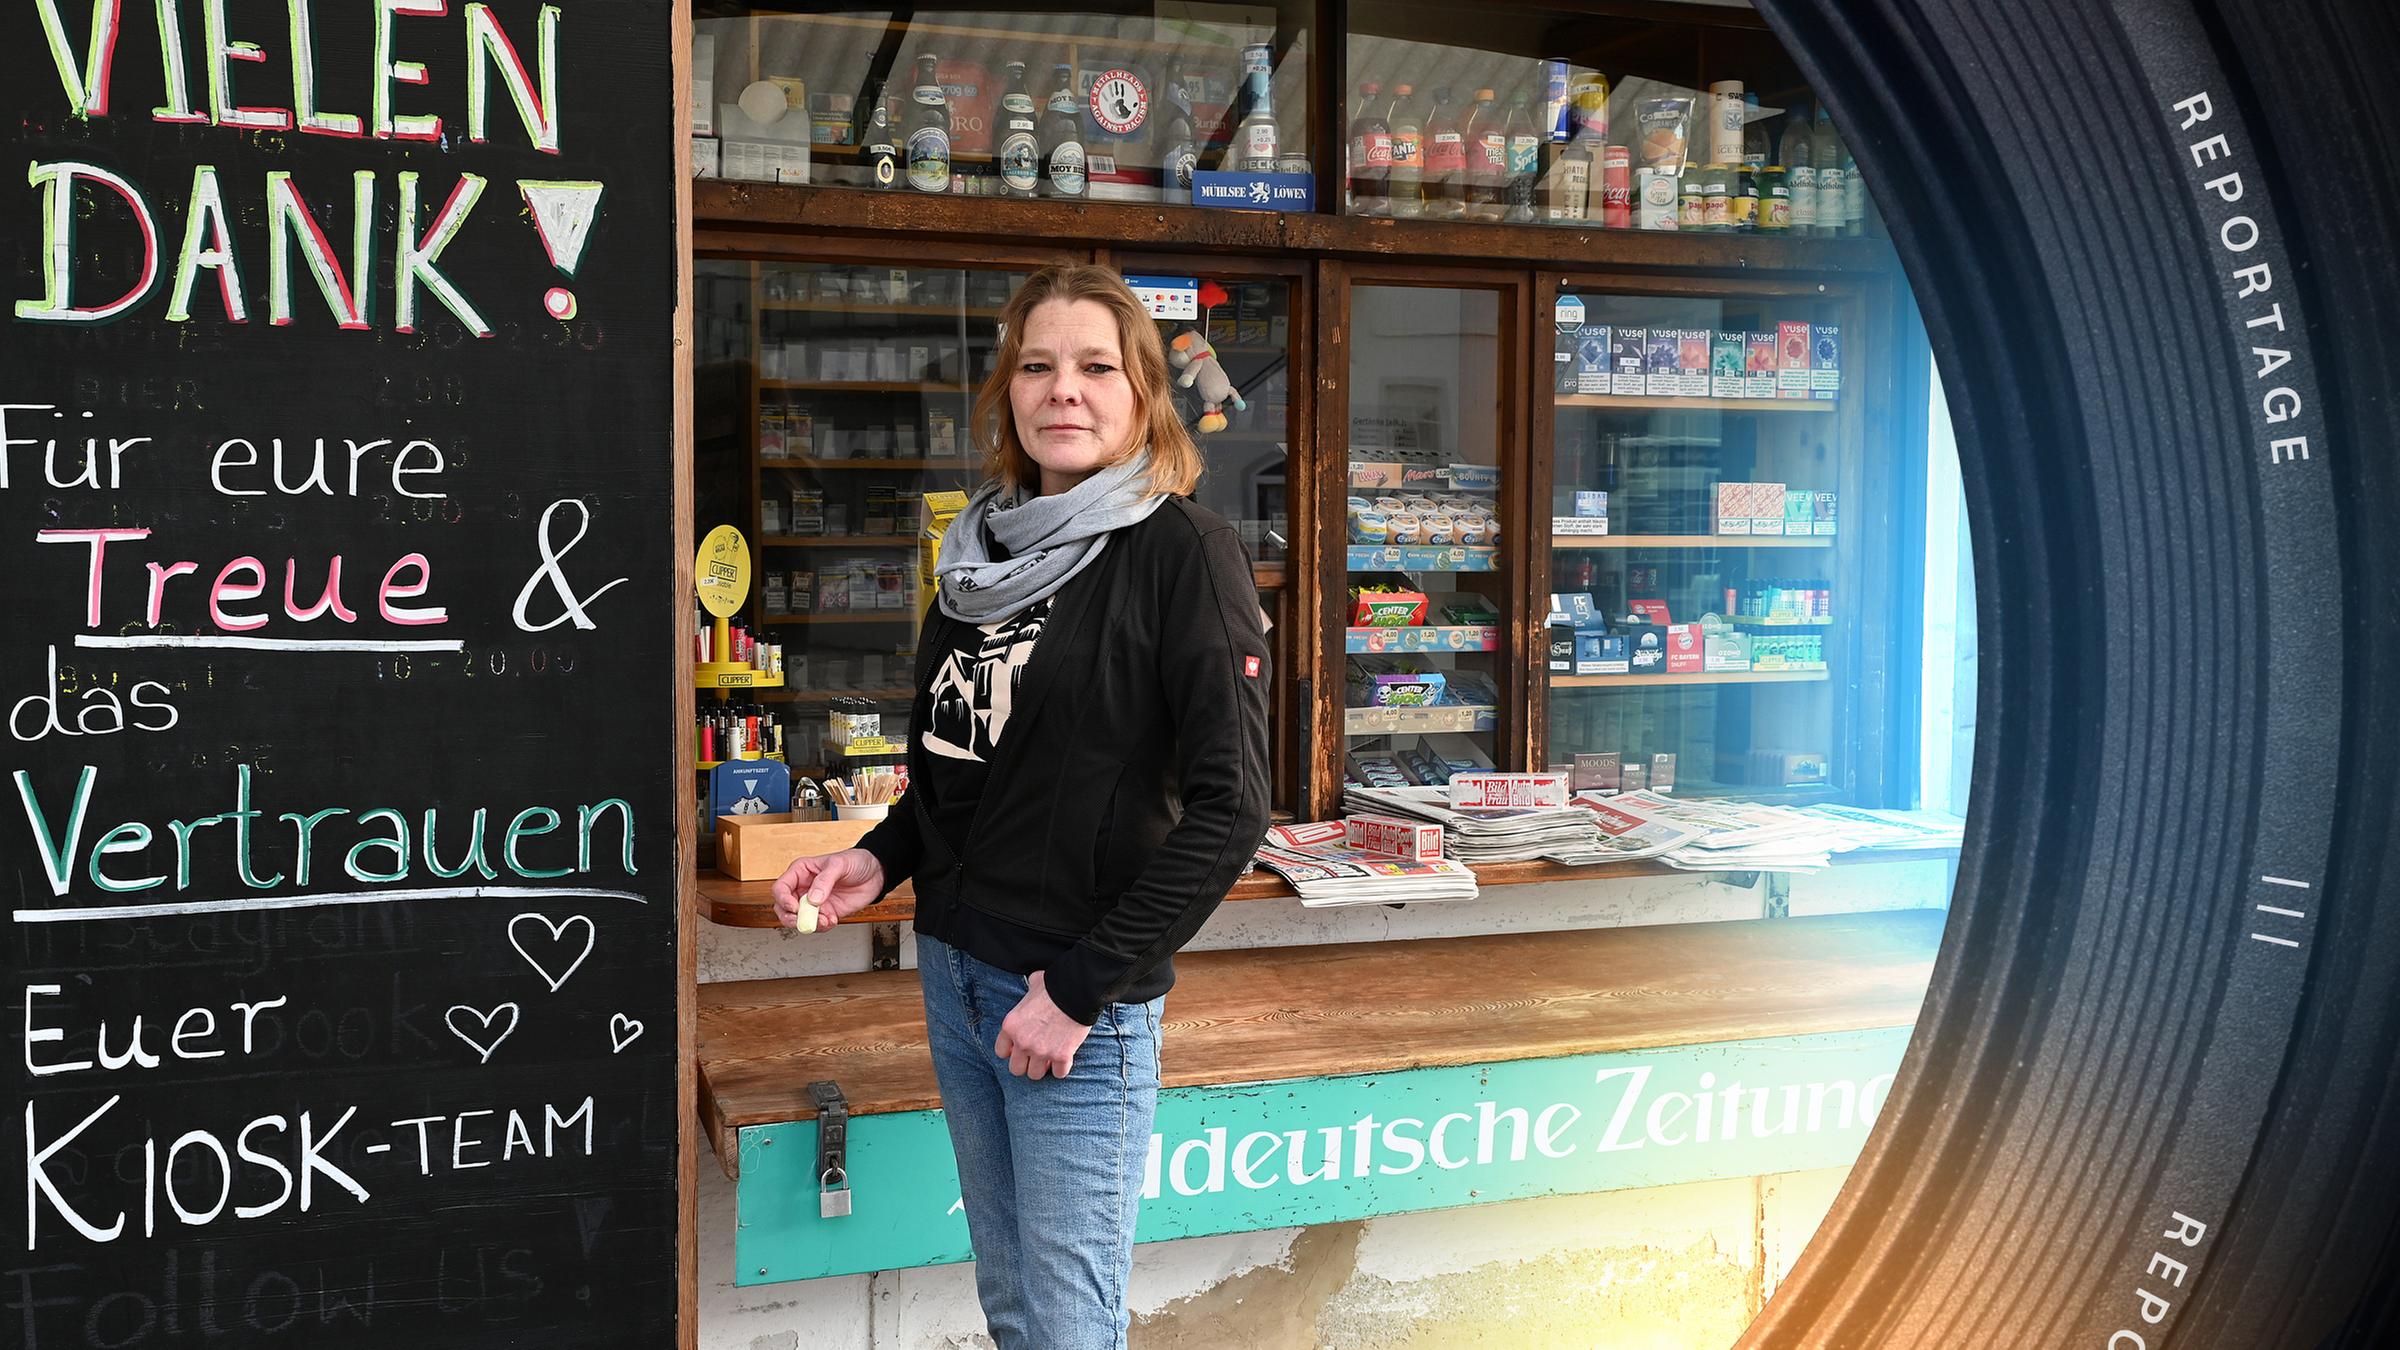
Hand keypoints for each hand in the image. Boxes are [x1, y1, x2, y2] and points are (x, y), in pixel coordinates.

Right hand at [770, 848, 885, 933]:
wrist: (876, 872)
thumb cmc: (855, 861)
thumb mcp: (839, 864)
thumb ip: (824, 880)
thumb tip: (813, 899)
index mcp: (801, 872)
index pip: (781, 888)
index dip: (784, 899)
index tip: (795, 907)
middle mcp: (804, 888)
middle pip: (784, 908)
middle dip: (790, 918)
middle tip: (802, 921)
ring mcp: (814, 902)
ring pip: (799, 919)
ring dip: (810, 924)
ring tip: (825, 919)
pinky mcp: (826, 912)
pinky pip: (817, 925)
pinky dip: (823, 926)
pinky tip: (832, 919)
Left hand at [994, 972, 1091, 1079]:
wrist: (1077, 991)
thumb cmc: (1054, 985)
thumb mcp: (1033, 985)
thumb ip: (1028, 993)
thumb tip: (1034, 986)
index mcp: (1011, 1026)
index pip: (1001, 1052)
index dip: (1011, 1051)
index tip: (1020, 1047)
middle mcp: (1022, 1042)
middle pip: (1016, 1069)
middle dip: (1025, 1064)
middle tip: (1035, 1056)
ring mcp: (1041, 1051)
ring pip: (1035, 1075)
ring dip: (1042, 1067)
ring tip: (1049, 1059)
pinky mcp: (1062, 1056)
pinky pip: (1059, 1074)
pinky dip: (1062, 1068)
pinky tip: (1064, 1059)